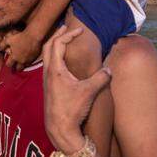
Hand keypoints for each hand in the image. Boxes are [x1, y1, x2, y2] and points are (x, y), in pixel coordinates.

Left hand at [0, 28, 43, 70]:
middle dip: (16, 68)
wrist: (33, 36)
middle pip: (18, 68)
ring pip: (25, 66)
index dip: (8, 64)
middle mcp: (21, 60)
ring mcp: (28, 60)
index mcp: (14, 57)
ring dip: (23, 65)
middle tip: (15, 65)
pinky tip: (28, 58)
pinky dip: (28, 61)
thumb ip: (2, 45)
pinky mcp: (34, 58)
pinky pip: (31, 62)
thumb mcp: (9, 40)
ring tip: (22, 62)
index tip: (8, 62)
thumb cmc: (20, 37)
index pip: (9, 65)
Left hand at [42, 24, 111, 152]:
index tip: (80, 31)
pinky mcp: (49, 88)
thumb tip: (109, 69)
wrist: (60, 129)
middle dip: (57, 35)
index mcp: (55, 70)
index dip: (69, 35)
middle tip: (66, 27)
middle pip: (48, 46)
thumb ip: (101, 78)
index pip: (58, 44)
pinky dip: (55, 56)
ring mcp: (46, 80)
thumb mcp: (89, 92)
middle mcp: (48, 72)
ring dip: (54, 45)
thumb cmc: (72, 110)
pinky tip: (63, 61)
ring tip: (63, 40)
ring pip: (46, 56)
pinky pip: (49, 65)